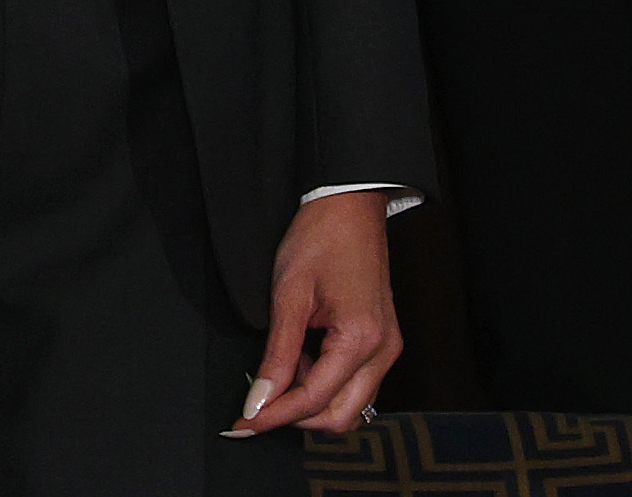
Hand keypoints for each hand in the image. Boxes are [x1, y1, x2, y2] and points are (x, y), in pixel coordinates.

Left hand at [231, 190, 401, 437]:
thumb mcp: (288, 296)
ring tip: (278, 369)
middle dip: (297, 418)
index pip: (316, 398)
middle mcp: (383, 352)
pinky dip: (323, 383)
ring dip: (311, 400)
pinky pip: (355, 383)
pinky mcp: (382, 343)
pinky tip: (298, 359)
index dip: (276, 415)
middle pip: (341, 416)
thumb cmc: (319, 241)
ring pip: (351, 404)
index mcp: (362, 340)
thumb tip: (259, 399)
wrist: (349, 208)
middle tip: (256, 406)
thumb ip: (276, 354)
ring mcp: (387, 349)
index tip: (244, 424)